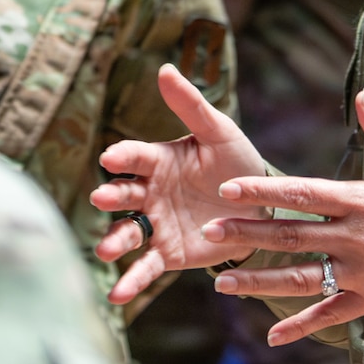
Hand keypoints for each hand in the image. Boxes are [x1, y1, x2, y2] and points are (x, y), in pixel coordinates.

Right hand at [88, 64, 268, 303]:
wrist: (262, 211)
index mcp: (159, 160)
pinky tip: (117, 295)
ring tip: (105, 251)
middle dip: (111, 195)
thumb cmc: (236, 165)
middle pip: (124, 194)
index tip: (112, 157)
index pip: (135, 156)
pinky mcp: (168, 254)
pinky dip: (131, 280)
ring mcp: (156, 224)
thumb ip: (192, 106)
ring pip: (128, 232)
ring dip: (114, 240)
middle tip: (102, 197)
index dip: (123, 156)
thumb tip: (165, 68)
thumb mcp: (219, 133)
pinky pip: (146, 266)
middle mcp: (150, 192)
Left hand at [201, 89, 363, 345]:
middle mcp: (357, 238)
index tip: (228, 188)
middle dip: (246, 233)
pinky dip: (301, 325)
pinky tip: (271, 336)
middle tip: (208, 230)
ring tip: (221, 282)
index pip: (302, 193)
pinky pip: (331, 314)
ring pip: (302, 279)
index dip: (263, 191)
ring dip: (260, 281)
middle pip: (291, 235)